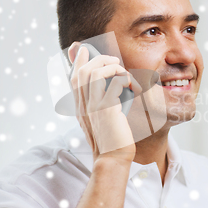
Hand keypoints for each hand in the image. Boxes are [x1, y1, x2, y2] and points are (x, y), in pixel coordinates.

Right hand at [68, 42, 141, 164]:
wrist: (113, 159)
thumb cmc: (113, 140)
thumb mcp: (102, 119)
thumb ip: (101, 102)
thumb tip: (109, 87)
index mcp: (81, 107)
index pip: (73, 77)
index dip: (77, 60)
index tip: (82, 48)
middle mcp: (83, 105)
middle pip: (82, 70)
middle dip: (99, 59)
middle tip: (115, 61)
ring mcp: (93, 106)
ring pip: (95, 72)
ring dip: (112, 67)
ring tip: (125, 75)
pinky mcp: (107, 109)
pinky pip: (114, 82)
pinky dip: (125, 79)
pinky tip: (133, 88)